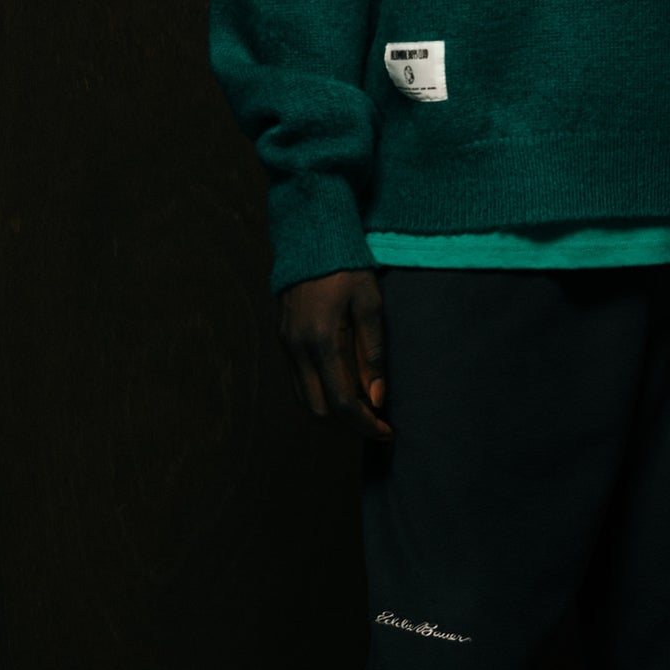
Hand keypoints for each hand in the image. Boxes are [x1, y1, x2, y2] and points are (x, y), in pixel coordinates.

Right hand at [277, 267, 393, 441]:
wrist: (311, 237)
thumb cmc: (348, 267)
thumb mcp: (370, 303)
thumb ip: (373, 353)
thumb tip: (377, 398)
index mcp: (322, 340)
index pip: (343, 403)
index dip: (366, 425)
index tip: (387, 432)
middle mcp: (298, 348)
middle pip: (320, 411)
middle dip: (349, 424)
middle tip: (377, 421)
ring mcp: (286, 345)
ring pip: (305, 400)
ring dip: (332, 411)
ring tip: (363, 406)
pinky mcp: (282, 339)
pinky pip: (298, 381)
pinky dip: (318, 393)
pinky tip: (341, 385)